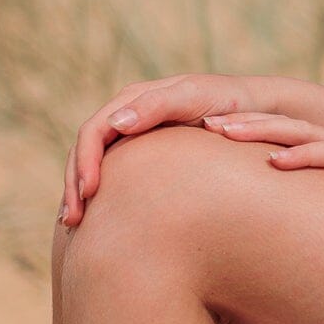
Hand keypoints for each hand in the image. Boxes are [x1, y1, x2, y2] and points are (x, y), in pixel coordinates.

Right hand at [62, 74, 269, 225]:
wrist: (252, 107)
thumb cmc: (226, 102)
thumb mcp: (193, 98)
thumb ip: (156, 106)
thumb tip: (115, 124)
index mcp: (132, 100)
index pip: (93, 131)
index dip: (85, 162)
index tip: (89, 192)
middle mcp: (126, 115)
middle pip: (85, 150)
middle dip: (73, 184)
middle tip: (72, 219)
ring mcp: (133, 135)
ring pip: (93, 163)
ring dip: (78, 192)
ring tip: (74, 225)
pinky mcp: (144, 153)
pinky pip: (112, 172)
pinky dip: (98, 194)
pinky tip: (96, 220)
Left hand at [204, 114, 323, 211]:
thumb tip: (293, 252)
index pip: (277, 141)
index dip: (240, 136)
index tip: (199, 138)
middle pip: (278, 129)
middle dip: (237, 123)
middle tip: (197, 121)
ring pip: (300, 134)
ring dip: (258, 131)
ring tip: (220, 130)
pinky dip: (306, 157)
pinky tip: (277, 163)